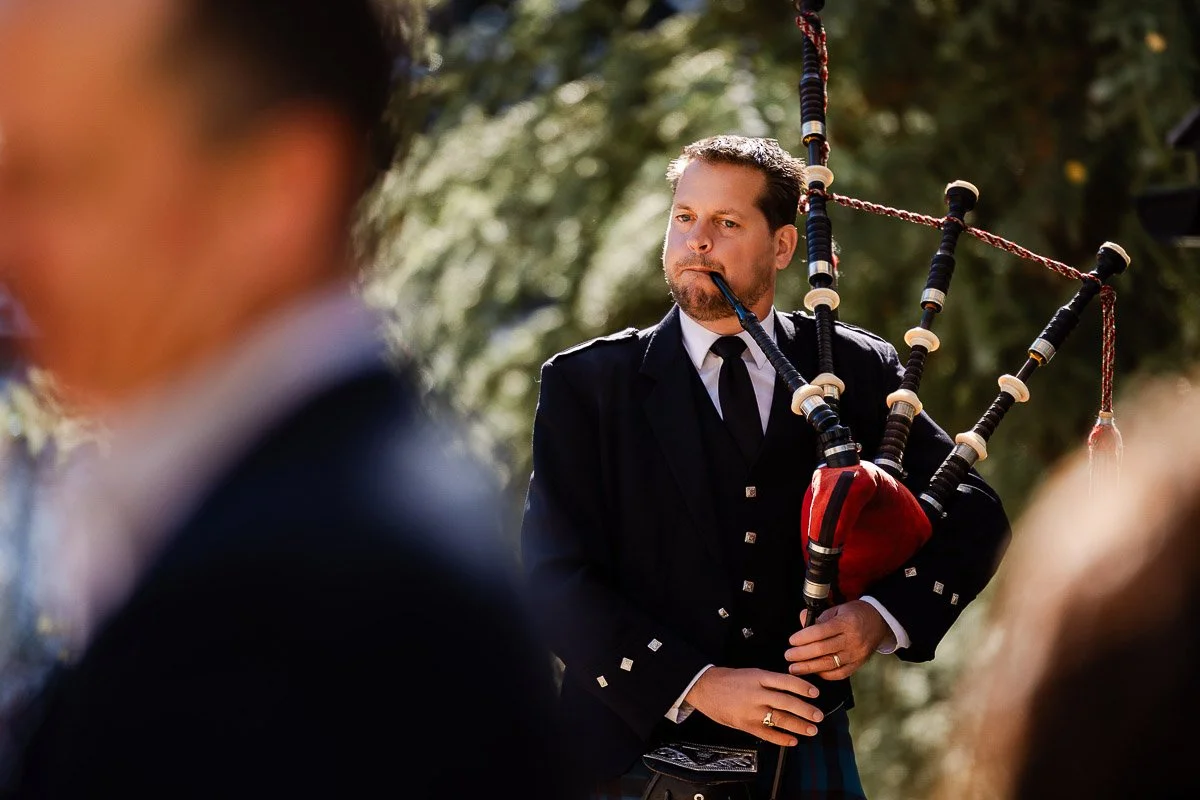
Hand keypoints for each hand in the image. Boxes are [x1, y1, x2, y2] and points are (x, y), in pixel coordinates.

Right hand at [683, 666, 823, 746]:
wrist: (704, 687)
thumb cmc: (728, 680)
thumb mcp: (750, 673)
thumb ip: (769, 681)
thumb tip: (792, 690)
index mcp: (758, 677)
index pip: (786, 681)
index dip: (803, 687)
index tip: (815, 694)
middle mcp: (757, 693)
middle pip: (787, 702)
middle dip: (806, 710)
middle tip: (818, 716)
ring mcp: (751, 710)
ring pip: (780, 719)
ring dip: (798, 726)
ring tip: (811, 730)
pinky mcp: (745, 724)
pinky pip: (767, 733)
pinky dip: (781, 738)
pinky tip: (792, 741)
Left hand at [784, 600, 889, 679]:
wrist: (880, 622)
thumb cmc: (856, 613)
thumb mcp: (838, 609)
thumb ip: (820, 616)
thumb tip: (802, 619)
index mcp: (846, 623)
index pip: (820, 631)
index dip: (804, 637)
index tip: (792, 641)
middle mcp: (852, 639)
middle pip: (822, 650)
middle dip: (802, 654)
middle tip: (788, 656)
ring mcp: (856, 654)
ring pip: (829, 664)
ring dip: (809, 667)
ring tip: (794, 668)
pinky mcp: (858, 664)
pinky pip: (840, 674)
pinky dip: (825, 674)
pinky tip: (814, 672)